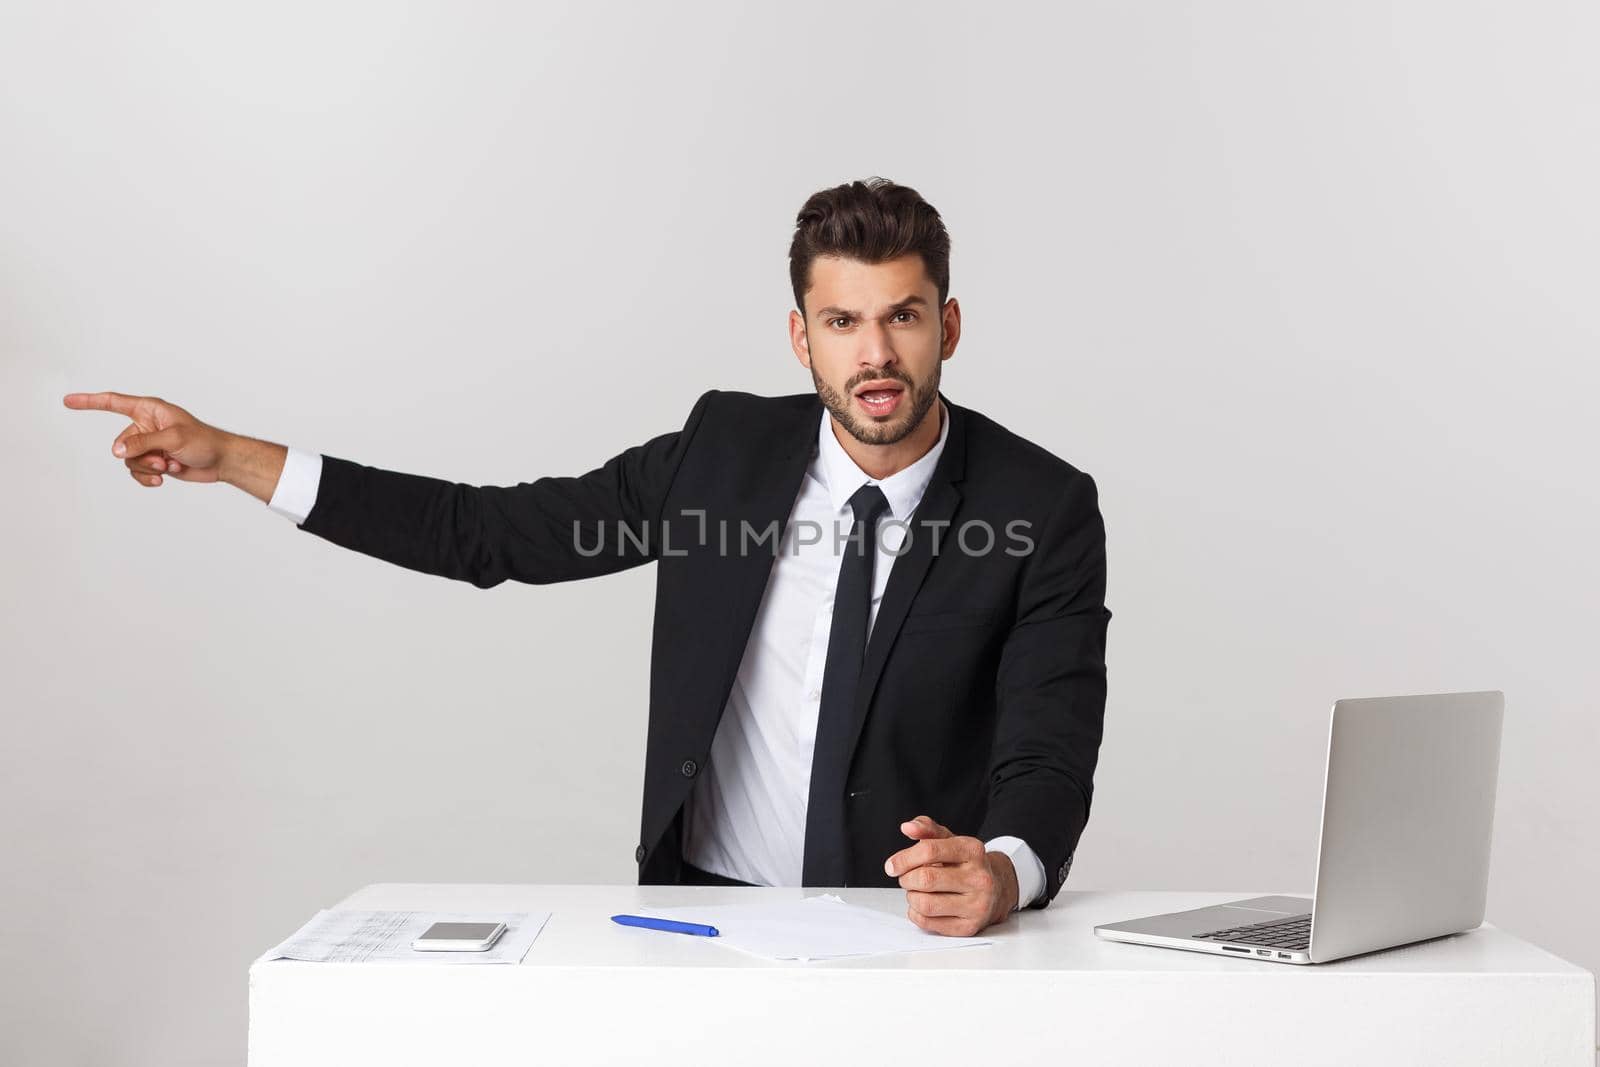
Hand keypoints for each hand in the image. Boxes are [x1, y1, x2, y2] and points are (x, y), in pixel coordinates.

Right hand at [63, 391, 229, 487]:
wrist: (221, 461)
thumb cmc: (204, 441)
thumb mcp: (173, 438)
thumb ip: (142, 443)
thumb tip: (116, 451)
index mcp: (148, 410)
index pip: (113, 403)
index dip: (89, 402)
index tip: (68, 401)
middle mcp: (145, 426)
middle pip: (121, 443)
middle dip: (140, 455)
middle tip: (164, 457)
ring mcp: (148, 444)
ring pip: (128, 460)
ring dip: (148, 467)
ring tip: (171, 464)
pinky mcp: (154, 461)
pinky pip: (137, 472)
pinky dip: (148, 477)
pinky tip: (165, 477)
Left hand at [884, 814, 1018, 936]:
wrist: (997, 890)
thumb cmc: (966, 864)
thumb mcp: (950, 841)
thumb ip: (927, 829)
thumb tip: (908, 827)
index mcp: (973, 850)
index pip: (929, 850)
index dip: (904, 858)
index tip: (892, 865)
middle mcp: (979, 878)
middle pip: (925, 879)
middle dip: (906, 878)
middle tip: (907, 878)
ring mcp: (977, 905)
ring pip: (925, 903)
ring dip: (911, 897)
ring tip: (917, 891)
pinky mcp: (969, 927)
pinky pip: (928, 923)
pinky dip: (916, 914)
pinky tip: (924, 905)